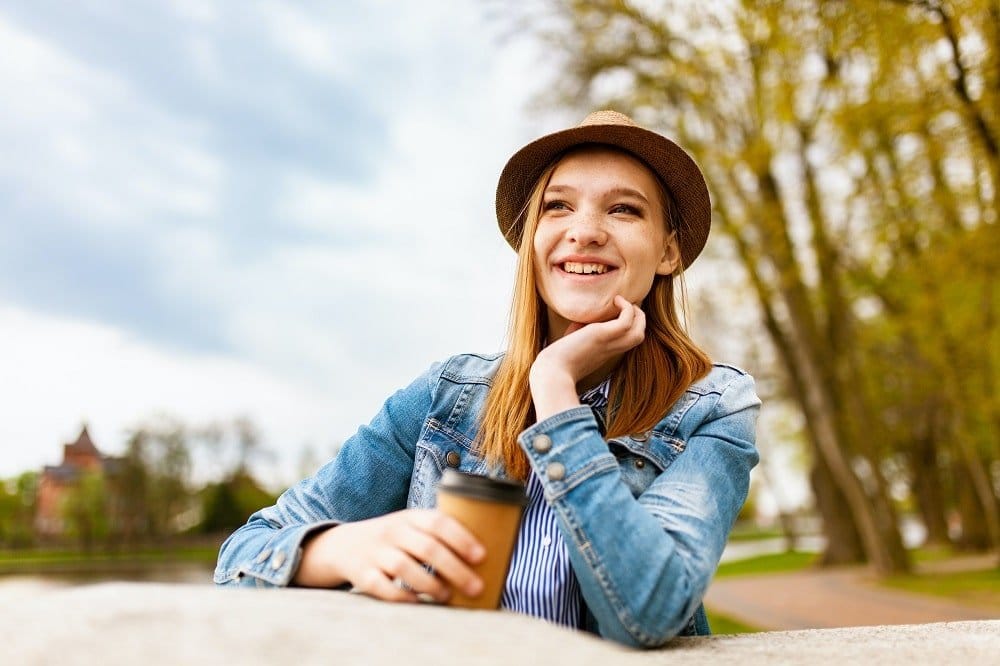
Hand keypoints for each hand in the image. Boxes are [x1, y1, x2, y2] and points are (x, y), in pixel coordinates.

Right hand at [292, 509, 484, 602]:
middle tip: (476, 587)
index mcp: (410, 517)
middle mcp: (393, 532)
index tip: (482, 556)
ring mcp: (376, 553)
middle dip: (455, 569)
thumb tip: (483, 556)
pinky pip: (382, 587)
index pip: (438, 522)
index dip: (461, 538)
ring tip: (448, 596)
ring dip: (431, 584)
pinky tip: (419, 602)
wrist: (343, 545)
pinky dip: (402, 596)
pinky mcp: (362, 574)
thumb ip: (439, 533)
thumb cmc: (393, 539)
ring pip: (405, 567)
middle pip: (427, 548)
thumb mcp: (411, 525)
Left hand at [530, 295, 644, 420]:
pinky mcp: (602, 335)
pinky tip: (615, 300)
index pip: (627, 341)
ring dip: (637, 313)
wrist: (552, 371)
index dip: (629, 326)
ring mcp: (609, 343)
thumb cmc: (557, 361)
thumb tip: (578, 322)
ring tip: (623, 302)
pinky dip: (626, 308)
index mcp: (605, 353)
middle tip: (627, 306)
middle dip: (639, 319)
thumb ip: (577, 333)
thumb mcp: (572, 344)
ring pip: (639, 331)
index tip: (618, 313)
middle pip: (639, 336)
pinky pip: (627, 320)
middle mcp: (610, 349)